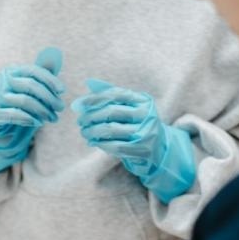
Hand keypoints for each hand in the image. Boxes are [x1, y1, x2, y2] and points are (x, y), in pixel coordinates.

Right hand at [0, 46, 64, 174]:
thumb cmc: (17, 106)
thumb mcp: (29, 91)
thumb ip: (40, 76)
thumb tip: (55, 56)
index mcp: (10, 71)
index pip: (33, 71)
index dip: (50, 79)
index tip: (62, 90)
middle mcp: (1, 81)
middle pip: (30, 85)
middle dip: (49, 97)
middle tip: (60, 108)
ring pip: (24, 101)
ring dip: (43, 111)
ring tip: (52, 118)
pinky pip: (13, 115)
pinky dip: (28, 119)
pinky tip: (37, 122)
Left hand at [72, 79, 195, 202]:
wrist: (158, 147)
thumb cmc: (137, 124)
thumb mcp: (129, 108)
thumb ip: (110, 97)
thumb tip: (86, 90)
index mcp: (142, 100)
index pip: (114, 95)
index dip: (94, 99)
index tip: (80, 105)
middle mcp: (146, 114)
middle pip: (111, 112)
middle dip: (91, 116)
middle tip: (80, 121)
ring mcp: (145, 132)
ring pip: (111, 129)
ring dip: (92, 131)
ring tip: (85, 132)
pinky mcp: (142, 149)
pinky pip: (115, 145)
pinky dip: (101, 143)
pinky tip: (94, 142)